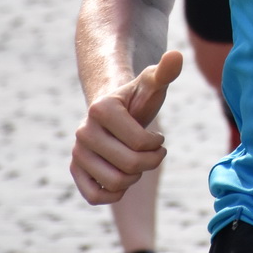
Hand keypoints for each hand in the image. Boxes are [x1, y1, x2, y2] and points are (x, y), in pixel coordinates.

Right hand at [71, 50, 182, 204]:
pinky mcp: (75, 170)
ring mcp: (77, 152)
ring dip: (136, 176)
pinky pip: (95, 196)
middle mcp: (83, 131)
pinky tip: (124, 179)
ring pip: (116, 183)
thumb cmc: (139, 98)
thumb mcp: (153, 84)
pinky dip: (114, 194)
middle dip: (151, 162)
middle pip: (130, 165)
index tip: (157, 136)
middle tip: (154, 153)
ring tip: (137, 161)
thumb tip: (177, 55)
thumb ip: (165, 72)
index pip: (141, 143)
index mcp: (101, 109)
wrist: (116, 112)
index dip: (157, 144)